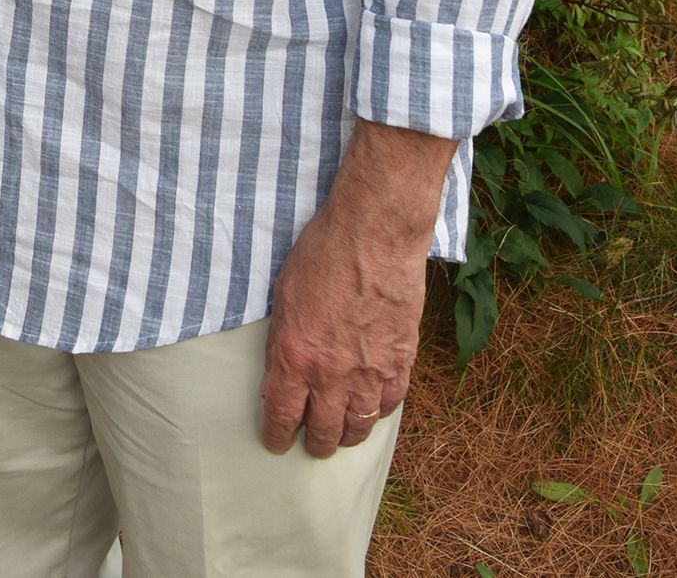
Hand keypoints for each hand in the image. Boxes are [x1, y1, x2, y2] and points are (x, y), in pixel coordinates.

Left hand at [258, 121, 452, 458]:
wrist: (373, 233)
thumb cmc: (322, 252)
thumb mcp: (283, 295)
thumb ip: (282, 340)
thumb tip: (280, 372)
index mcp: (295, 355)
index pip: (281, 415)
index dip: (277, 434)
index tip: (275, 442)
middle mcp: (331, 373)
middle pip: (323, 431)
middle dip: (314, 442)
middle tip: (311, 443)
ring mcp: (370, 371)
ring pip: (359, 426)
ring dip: (347, 433)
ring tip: (341, 433)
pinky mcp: (401, 360)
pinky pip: (390, 403)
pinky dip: (379, 410)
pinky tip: (373, 407)